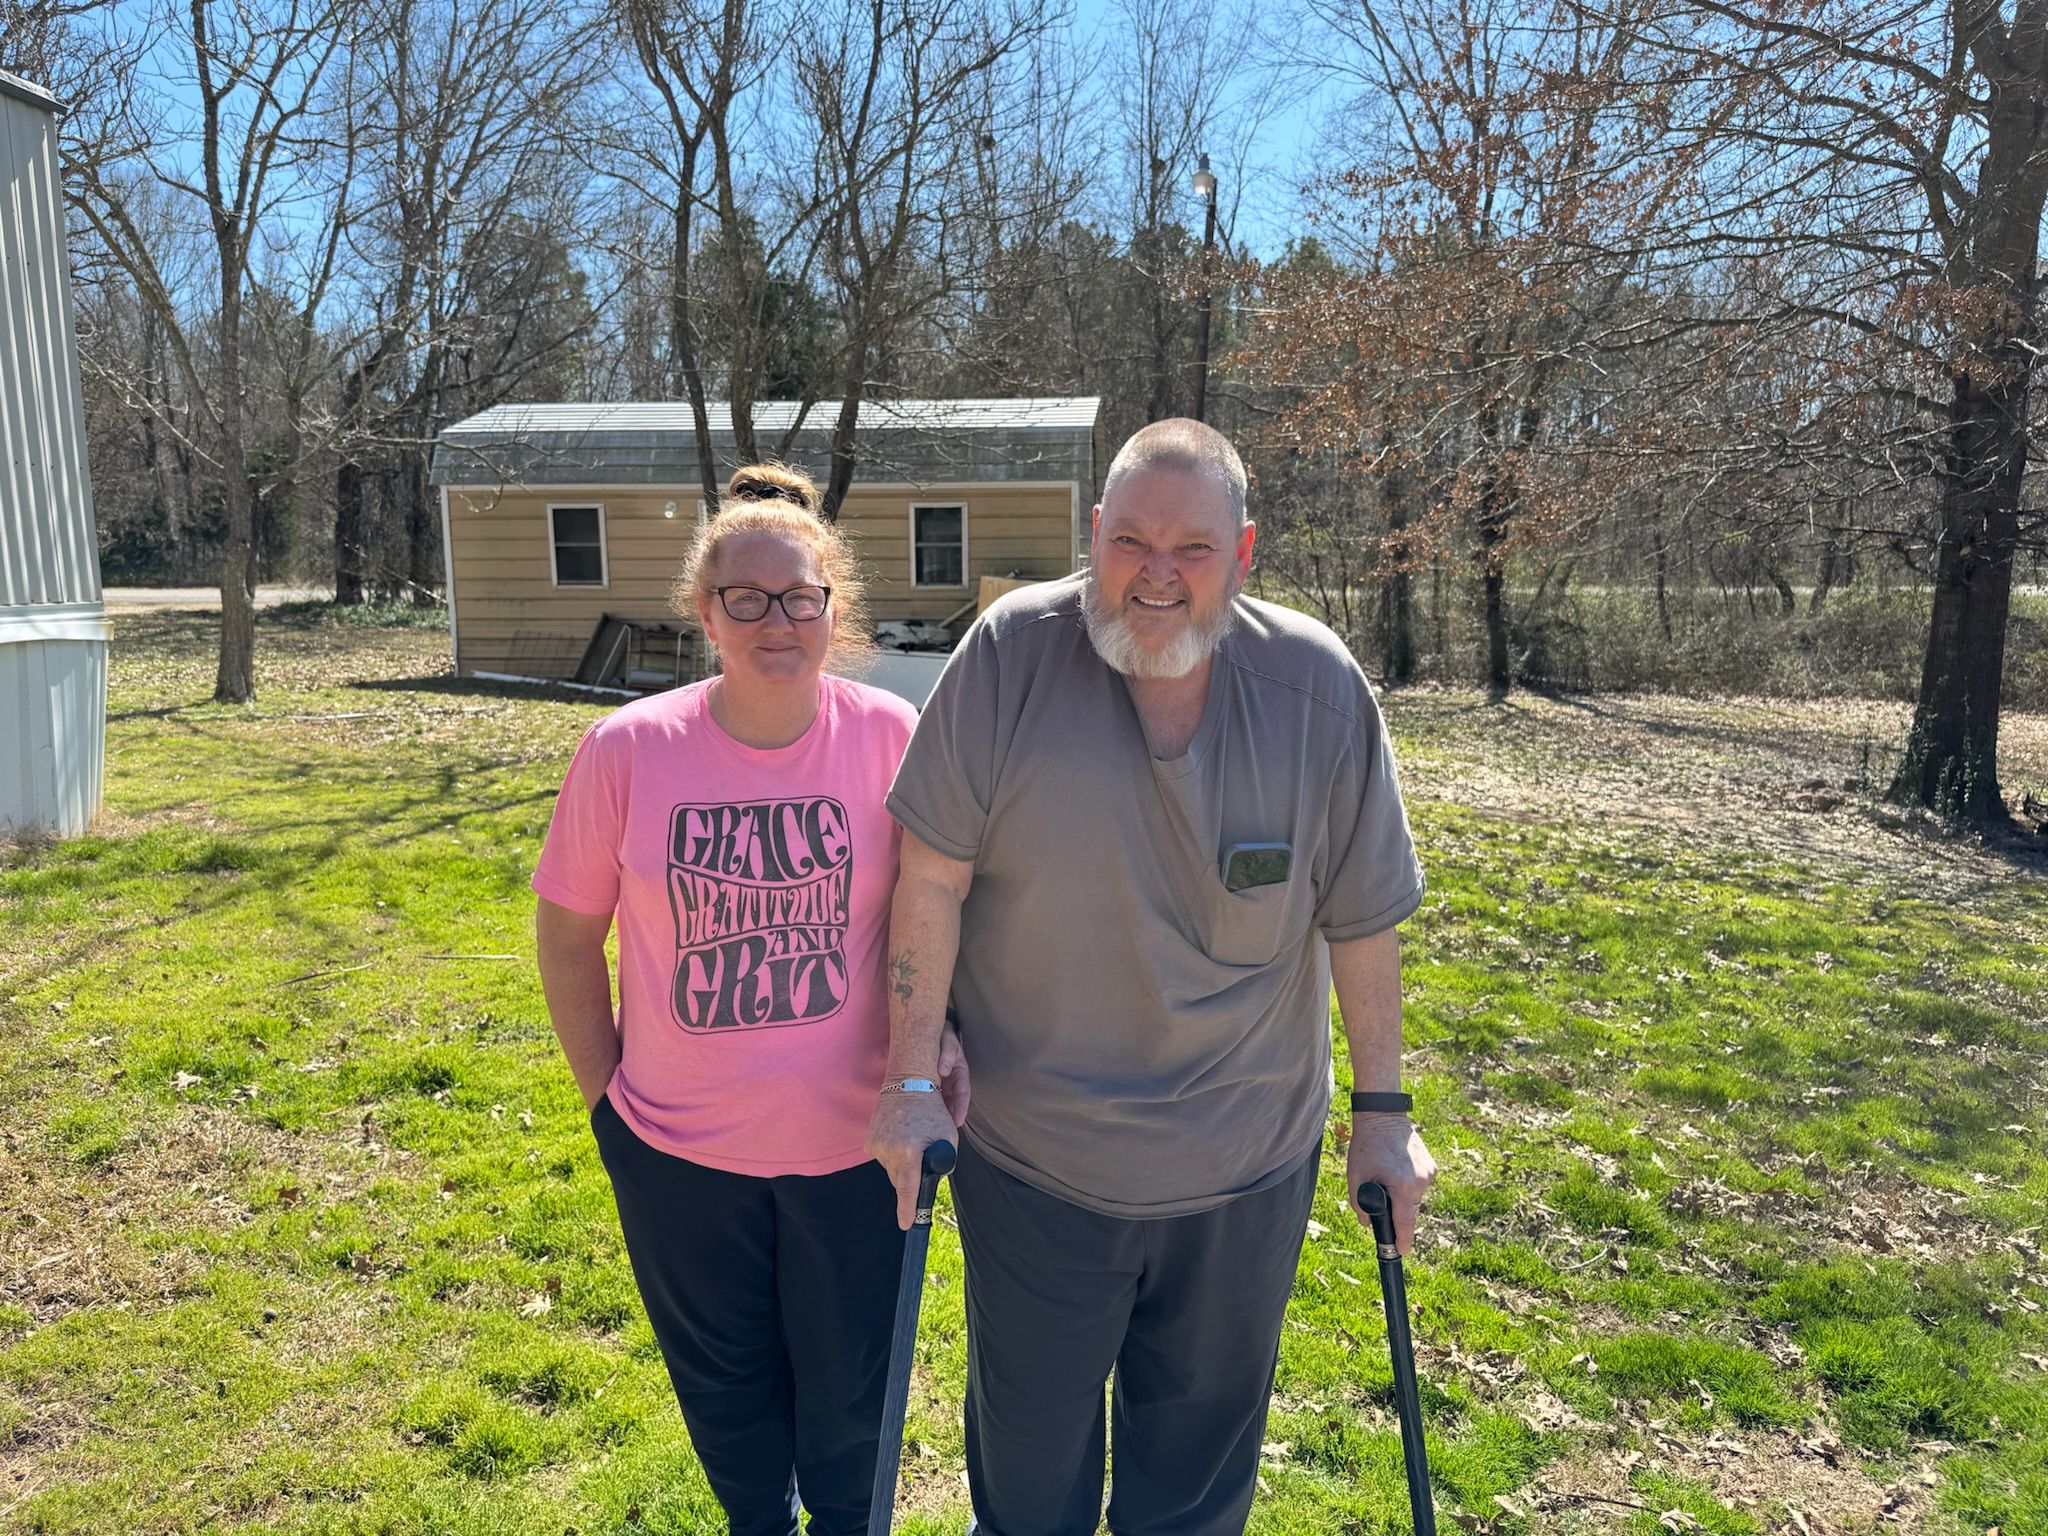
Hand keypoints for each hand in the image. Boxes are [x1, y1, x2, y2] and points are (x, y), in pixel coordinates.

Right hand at [867, 1087, 959, 1230]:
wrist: (907, 1083)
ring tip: (912, 1141)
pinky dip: (894, 1154)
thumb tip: (937, 1176)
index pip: (907, 1188)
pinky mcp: (870, 1140)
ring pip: (892, 1170)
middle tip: (922, 1162)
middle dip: (911, 1180)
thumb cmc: (932, 1109)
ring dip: (903, 1164)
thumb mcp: (948, 1135)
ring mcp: (877, 1145)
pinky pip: (884, 1158)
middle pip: (900, 1181)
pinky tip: (902, 1137)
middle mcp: (890, 1150)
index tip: (906, 1224)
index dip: (907, 1209)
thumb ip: (945, 1160)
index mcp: (910, 1150)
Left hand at [937, 1026, 969, 1126]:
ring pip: (941, 1102)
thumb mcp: (948, 1041)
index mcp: (960, 1071)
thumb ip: (947, 1054)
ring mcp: (941, 1082)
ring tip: (933, 1129)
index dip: (961, 1108)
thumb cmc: (943, 1035)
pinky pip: (929, 1097)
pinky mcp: (929, 1082)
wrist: (927, 1029)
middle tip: (944, 1132)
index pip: (963, 1093)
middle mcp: (952, 1079)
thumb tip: (944, 1071)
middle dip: (950, 1117)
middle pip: (953, 1102)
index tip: (957, 1121)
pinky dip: (927, 1106)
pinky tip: (921, 1116)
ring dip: (939, 1114)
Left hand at [1347, 1114, 1435, 1255]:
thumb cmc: (1366, 1146)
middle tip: (1380, 1195)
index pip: (1405, 1222)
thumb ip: (1359, 1204)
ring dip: (1402, 1195)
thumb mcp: (1355, 1177)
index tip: (1400, 1252)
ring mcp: (1429, 1173)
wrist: (1383, 1116)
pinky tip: (1396, 1169)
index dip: (1402, 1240)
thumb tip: (1367, 1223)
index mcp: (1403, 1186)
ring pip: (1414, 1197)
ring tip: (1386, 1174)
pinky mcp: (1432, 1167)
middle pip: (1409, 1210)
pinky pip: (1419, 1185)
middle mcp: (1421, 1182)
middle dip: (1396, 1211)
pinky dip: (1408, 1184)